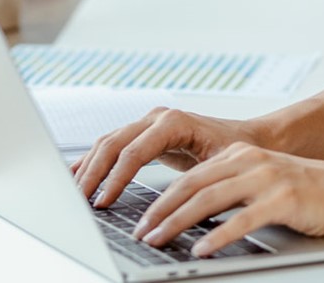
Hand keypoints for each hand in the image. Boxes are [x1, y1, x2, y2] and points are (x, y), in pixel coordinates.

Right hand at [72, 106, 266, 207]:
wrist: (249, 136)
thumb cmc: (237, 150)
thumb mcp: (219, 167)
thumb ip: (194, 181)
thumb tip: (171, 207)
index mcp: (174, 121)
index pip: (134, 151)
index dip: (116, 178)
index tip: (104, 203)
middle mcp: (157, 117)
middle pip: (114, 143)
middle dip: (93, 173)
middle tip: (79, 202)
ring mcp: (149, 122)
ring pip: (109, 142)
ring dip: (89, 167)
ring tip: (75, 194)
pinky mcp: (145, 132)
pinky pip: (113, 144)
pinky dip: (94, 159)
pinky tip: (77, 173)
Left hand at [131, 144, 323, 255]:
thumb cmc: (307, 193)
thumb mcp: (262, 183)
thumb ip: (230, 191)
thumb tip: (191, 216)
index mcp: (240, 155)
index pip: (190, 176)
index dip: (161, 198)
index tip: (141, 219)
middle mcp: (249, 161)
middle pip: (193, 185)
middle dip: (160, 210)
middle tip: (139, 232)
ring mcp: (266, 178)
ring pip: (209, 199)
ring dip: (178, 222)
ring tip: (158, 240)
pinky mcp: (283, 200)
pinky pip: (242, 220)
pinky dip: (217, 235)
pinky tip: (201, 250)